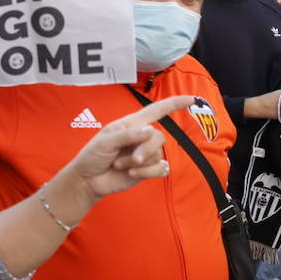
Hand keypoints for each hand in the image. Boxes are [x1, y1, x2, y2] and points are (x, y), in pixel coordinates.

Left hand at [65, 95, 194, 199]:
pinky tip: (131, 173)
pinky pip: (159, 169)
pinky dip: (145, 172)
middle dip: (146, 149)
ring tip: (119, 165)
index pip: (156, 110)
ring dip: (137, 162)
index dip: (174, 104)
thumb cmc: (93, 156)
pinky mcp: (147, 169)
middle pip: (158, 137)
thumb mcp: (106, 141)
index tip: (191, 99)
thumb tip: (149, 131)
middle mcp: (141, 137)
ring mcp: (145, 154)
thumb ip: (127, 135)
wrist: (88, 180)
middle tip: (132, 159)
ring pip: (157, 154)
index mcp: (131, 124)